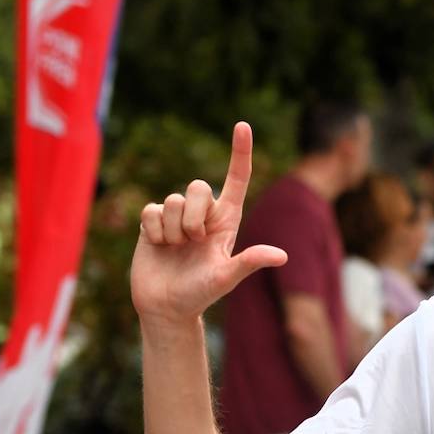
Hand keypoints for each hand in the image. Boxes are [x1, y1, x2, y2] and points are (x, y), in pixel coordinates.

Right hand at [131, 122, 285, 325]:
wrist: (166, 307)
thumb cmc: (200, 294)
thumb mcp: (227, 278)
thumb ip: (250, 263)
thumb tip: (282, 256)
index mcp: (227, 221)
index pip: (237, 180)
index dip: (240, 153)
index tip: (243, 125)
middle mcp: (203, 214)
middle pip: (197, 187)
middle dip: (193, 216)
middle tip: (193, 242)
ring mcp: (177, 217)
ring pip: (172, 200)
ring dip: (173, 229)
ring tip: (176, 249)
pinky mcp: (153, 222)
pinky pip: (151, 210)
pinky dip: (155, 231)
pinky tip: (158, 247)